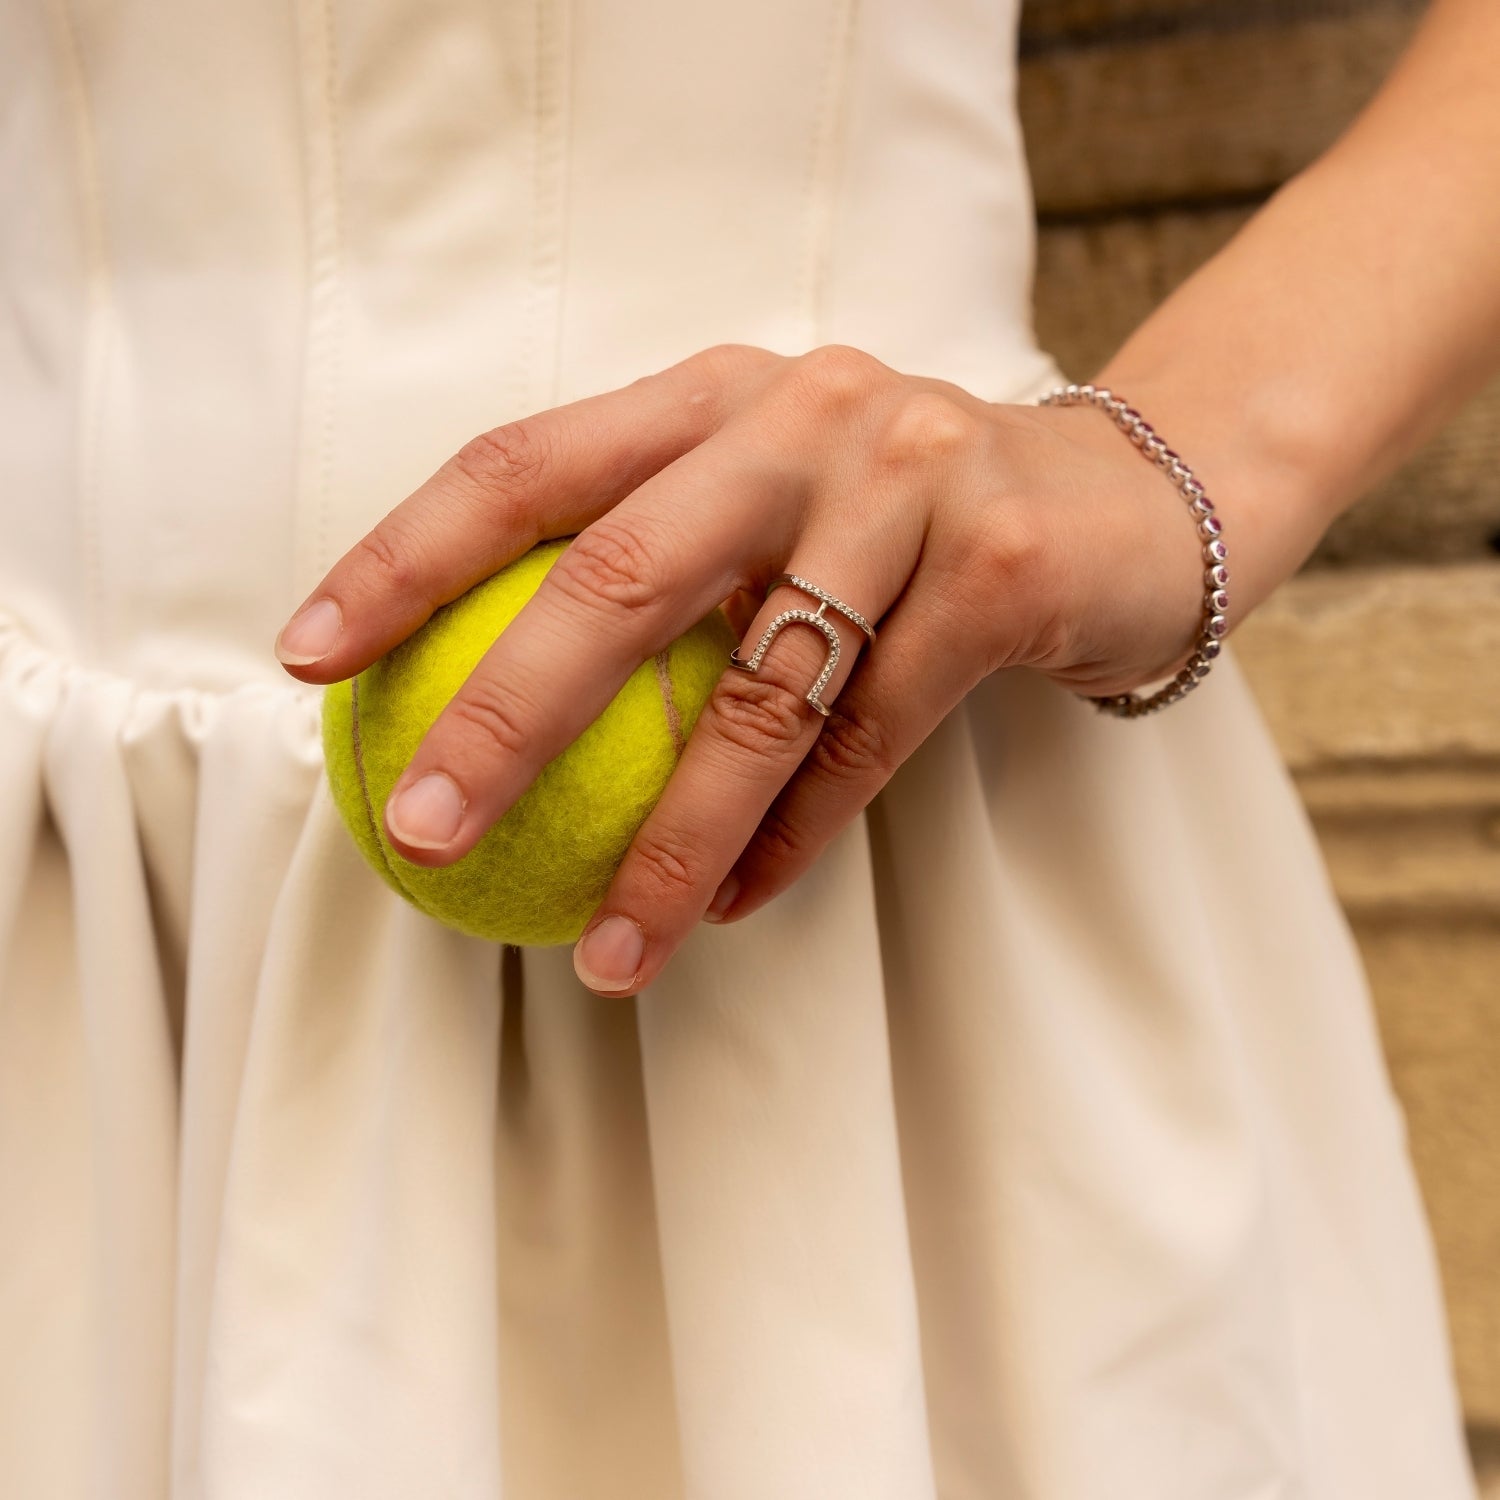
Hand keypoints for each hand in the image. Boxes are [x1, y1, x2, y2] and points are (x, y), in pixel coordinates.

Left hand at [274, 343, 1214, 994]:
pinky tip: (731, 906)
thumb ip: (660, 565)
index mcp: (712, 394)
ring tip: (602, 951)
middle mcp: (801, 414)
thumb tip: (490, 722)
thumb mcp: (775, 502)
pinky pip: (865, 741)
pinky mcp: (997, 569)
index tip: (312, 660)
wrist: (1126, 506)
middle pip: (618, 574)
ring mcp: (907, 480)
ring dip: (667, 841)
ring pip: (757, 693)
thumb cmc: (906, 523)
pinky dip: (790, 838)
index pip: (526, 464)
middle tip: (425, 829)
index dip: (405, 558)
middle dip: (505, 715)